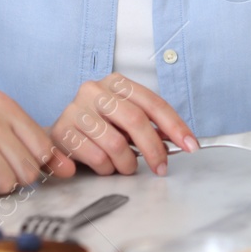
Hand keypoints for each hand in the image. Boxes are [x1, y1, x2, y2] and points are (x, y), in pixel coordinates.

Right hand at [49, 73, 196, 176]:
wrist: (60, 136)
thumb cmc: (99, 128)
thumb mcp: (125, 120)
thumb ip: (150, 126)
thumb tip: (180, 140)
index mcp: (115, 83)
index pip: (152, 102)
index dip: (175, 125)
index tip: (190, 145)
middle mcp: (94, 91)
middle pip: (135, 120)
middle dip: (154, 149)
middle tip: (161, 167)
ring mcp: (75, 109)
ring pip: (115, 143)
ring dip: (126, 163)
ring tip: (125, 166)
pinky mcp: (62, 132)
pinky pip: (96, 157)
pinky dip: (106, 168)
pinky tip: (104, 166)